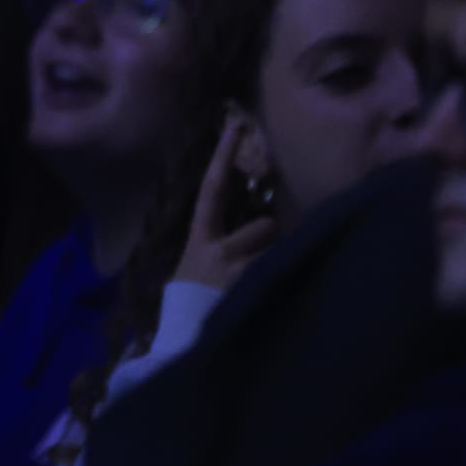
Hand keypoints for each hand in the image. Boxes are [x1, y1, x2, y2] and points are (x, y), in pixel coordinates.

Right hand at [172, 124, 276, 289]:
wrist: (184, 340)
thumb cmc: (192, 302)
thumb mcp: (195, 265)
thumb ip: (220, 241)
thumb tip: (259, 223)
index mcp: (199, 238)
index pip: (212, 188)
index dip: (224, 156)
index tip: (235, 124)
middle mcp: (219, 250)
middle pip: (264, 225)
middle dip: (270, 240)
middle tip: (258, 258)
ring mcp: (238, 272)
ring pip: (277, 253)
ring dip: (275, 266)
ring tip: (257, 287)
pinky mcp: (254, 291)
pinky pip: (281, 277)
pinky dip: (280, 286)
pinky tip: (265, 301)